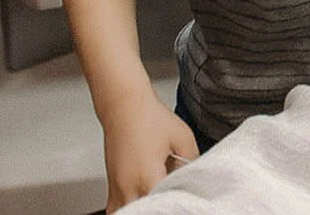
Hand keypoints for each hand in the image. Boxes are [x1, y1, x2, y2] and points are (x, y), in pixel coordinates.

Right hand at [101, 92, 199, 210]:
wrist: (124, 105)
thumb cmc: (149, 118)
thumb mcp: (182, 138)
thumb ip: (193, 162)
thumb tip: (197, 179)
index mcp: (148, 178)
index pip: (162, 207)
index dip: (175, 205)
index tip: (182, 200)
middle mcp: (128, 188)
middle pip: (145, 212)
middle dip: (159, 209)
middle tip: (171, 198)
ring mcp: (116, 188)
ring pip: (126, 214)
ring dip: (143, 209)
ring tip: (157, 199)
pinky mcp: (112, 186)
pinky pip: (116, 209)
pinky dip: (129, 209)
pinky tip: (142, 201)